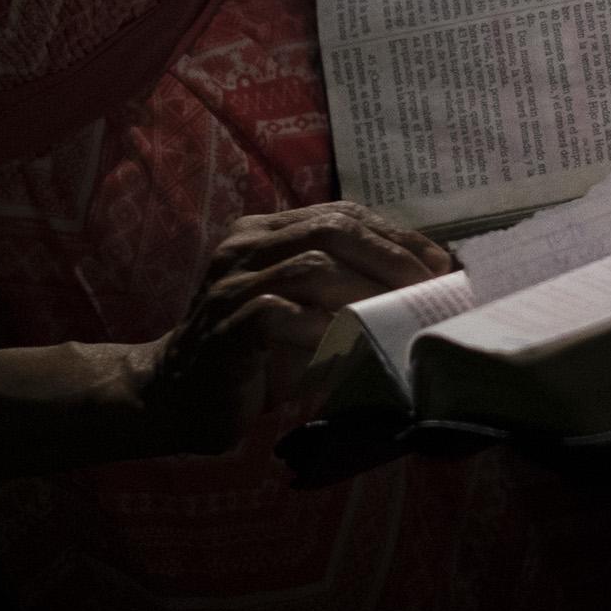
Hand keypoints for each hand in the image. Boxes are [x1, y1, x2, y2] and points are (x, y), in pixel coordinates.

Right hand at [126, 202, 453, 453]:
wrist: (170, 395)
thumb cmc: (249, 355)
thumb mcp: (298, 310)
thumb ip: (340, 288)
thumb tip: (420, 286)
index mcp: (263, 231)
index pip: (341, 214)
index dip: (395, 235)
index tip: (440, 262)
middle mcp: (245, 247)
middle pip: (331, 229)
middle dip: (390, 256)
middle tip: (430, 286)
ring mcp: (231, 285)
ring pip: (312, 267)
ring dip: (367, 291)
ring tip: (404, 315)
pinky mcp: (226, 327)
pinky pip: (281, 316)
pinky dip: (324, 327)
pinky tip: (353, 344)